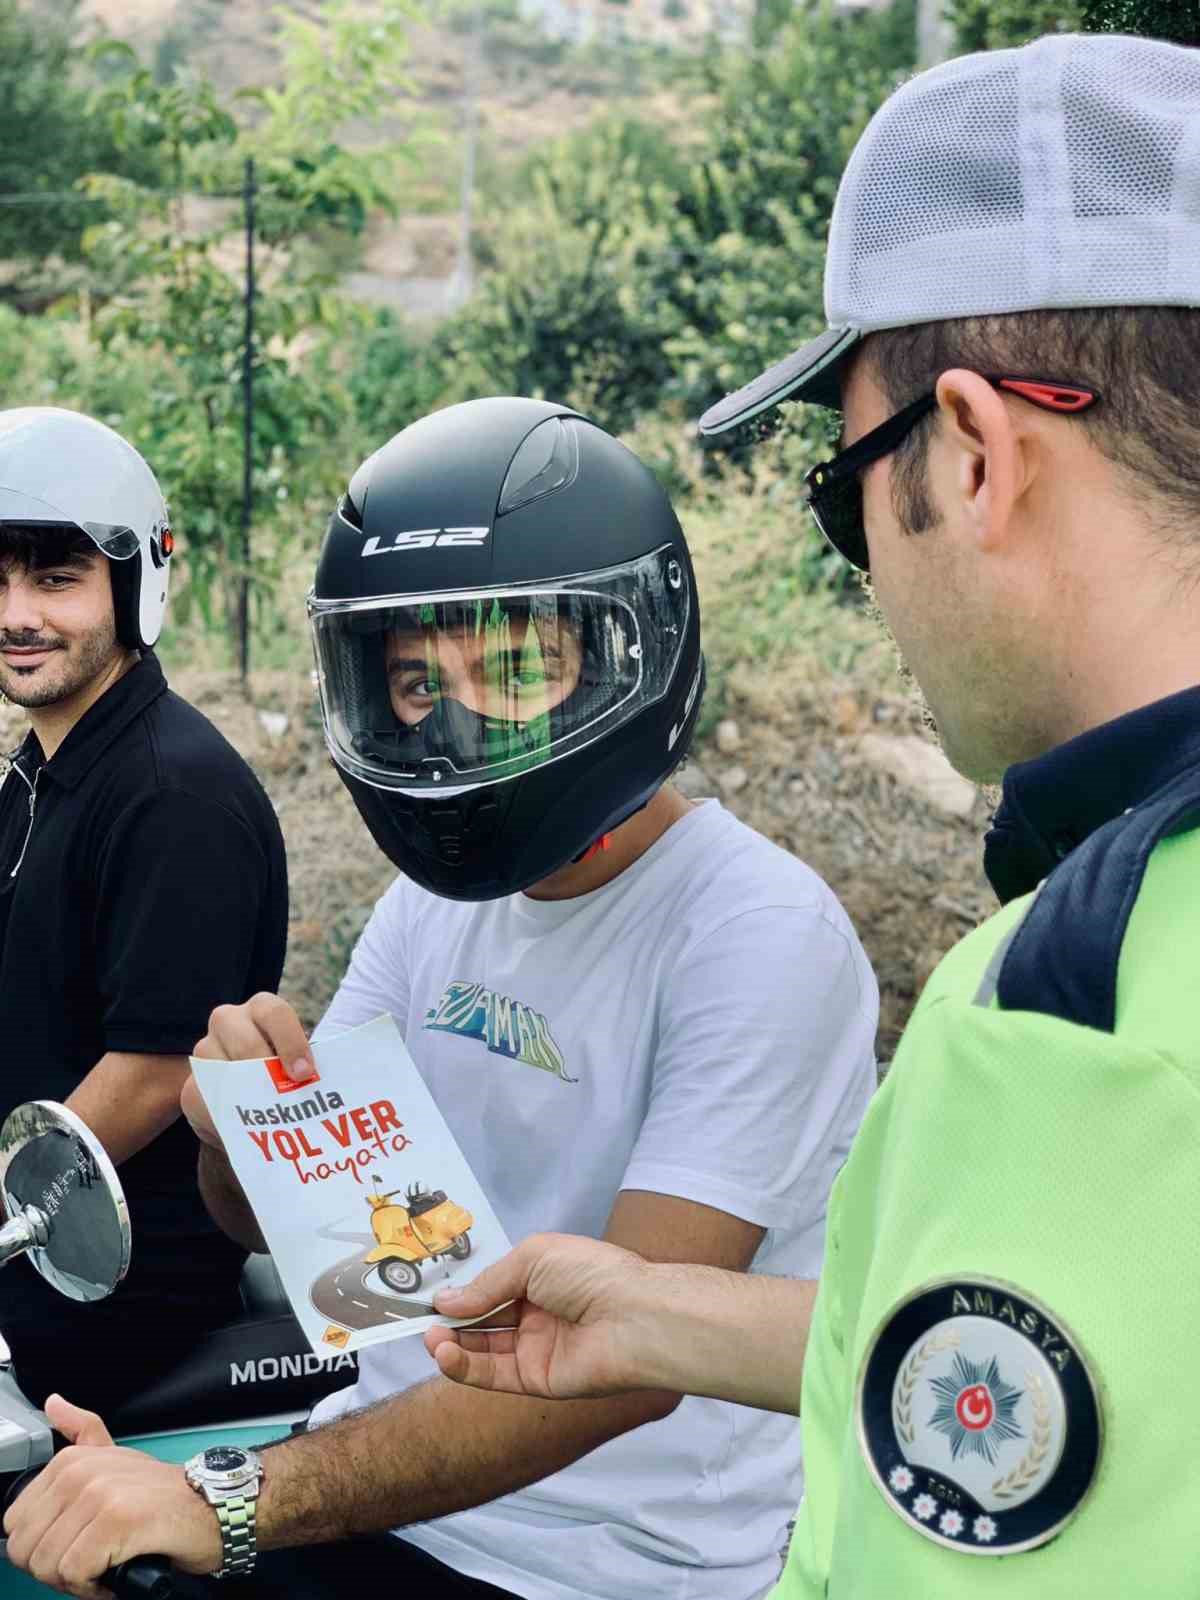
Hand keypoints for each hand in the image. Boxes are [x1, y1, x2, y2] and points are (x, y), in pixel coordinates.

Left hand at [2, 1395, 220, 1597]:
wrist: (214, 1505)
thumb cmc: (164, 1494)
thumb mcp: (117, 1457)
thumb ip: (82, 1431)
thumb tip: (54, 1403)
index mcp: (71, 1461)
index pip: (16, 1526)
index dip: (44, 1547)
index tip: (76, 1545)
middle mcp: (80, 1473)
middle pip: (26, 1550)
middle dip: (55, 1568)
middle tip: (91, 1561)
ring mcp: (98, 1494)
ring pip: (48, 1565)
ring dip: (77, 1580)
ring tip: (106, 1566)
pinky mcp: (115, 1521)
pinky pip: (76, 1573)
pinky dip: (95, 1587)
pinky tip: (116, 1573)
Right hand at [184, 992, 315, 1149]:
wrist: (252, 1102)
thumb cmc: (285, 1075)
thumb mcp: (299, 1064)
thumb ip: (308, 1068)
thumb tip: (325, 1085)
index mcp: (262, 1009)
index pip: (274, 1013)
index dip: (291, 1042)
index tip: (305, 1073)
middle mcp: (229, 1021)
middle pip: (245, 1041)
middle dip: (268, 1070)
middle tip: (288, 1096)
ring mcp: (205, 1051)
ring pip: (223, 1070)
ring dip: (249, 1095)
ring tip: (269, 1116)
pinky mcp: (191, 1085)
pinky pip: (204, 1100)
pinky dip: (227, 1117)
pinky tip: (246, 1128)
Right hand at [424, 1233, 658, 1399]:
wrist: (634, 1318)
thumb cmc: (591, 1274)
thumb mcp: (532, 1259)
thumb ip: (487, 1284)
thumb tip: (446, 1301)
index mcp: (541, 1278)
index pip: (492, 1287)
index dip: (463, 1292)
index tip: (430, 1296)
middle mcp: (537, 1314)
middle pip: (484, 1320)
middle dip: (452, 1320)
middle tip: (419, 1320)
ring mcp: (536, 1348)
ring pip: (484, 1350)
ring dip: (453, 1344)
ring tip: (429, 1337)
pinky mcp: (537, 1380)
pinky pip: (493, 1375)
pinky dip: (464, 1367)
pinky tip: (443, 1353)